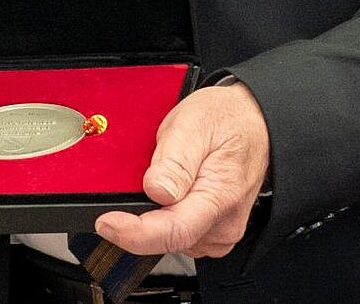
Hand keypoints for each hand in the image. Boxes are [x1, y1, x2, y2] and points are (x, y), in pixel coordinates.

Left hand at [93, 82, 270, 258]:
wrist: (252, 123)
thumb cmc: (226, 121)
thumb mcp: (194, 126)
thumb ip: (174, 162)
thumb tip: (156, 191)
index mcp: (218, 197)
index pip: (173, 231)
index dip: (134, 234)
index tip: (106, 224)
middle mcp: (223, 224)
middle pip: (168, 239)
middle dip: (136, 222)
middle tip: (121, 192)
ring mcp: (219, 231)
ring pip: (171, 239)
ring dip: (150, 220)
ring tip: (154, 182)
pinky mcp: (213, 230)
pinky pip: (178, 233)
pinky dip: (162, 218)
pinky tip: (164, 195)